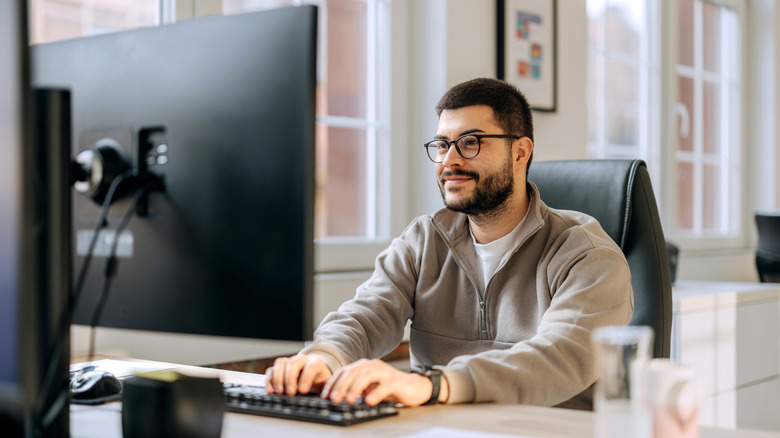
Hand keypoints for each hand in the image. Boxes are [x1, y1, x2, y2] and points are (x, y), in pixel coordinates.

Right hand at [265, 354, 332, 395]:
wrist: (314, 375)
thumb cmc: (320, 380)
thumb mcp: (326, 384)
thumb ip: (326, 388)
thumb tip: (327, 397)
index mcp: (316, 362)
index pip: (311, 366)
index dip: (306, 378)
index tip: (303, 391)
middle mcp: (302, 359)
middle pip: (293, 363)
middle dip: (290, 379)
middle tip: (290, 393)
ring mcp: (289, 362)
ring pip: (281, 363)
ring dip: (278, 378)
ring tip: (279, 392)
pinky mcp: (280, 368)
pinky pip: (271, 369)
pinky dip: (269, 380)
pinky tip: (271, 391)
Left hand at [321, 359, 443, 406]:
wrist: (414, 388)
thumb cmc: (389, 388)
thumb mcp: (368, 388)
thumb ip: (354, 388)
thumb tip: (334, 394)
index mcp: (365, 366)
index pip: (345, 371)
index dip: (333, 383)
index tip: (325, 395)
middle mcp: (374, 366)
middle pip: (354, 371)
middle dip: (341, 385)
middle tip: (334, 398)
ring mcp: (385, 372)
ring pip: (367, 375)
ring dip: (356, 387)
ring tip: (349, 400)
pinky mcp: (396, 381)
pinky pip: (385, 385)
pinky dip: (375, 393)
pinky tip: (369, 401)